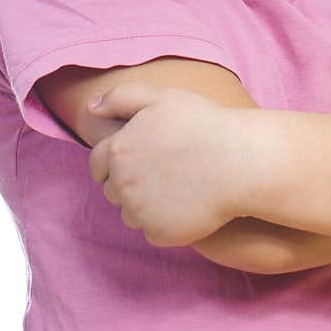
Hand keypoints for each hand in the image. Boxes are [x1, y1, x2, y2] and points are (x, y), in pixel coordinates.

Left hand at [87, 81, 247, 246]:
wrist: (240, 162)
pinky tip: (186, 205)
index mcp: (118, 150)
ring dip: (144, 205)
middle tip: (163, 172)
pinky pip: (152, 231)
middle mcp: (122, 184)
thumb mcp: (162, 97)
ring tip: (177, 188)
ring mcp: (139, 212)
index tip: (138, 160)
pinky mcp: (159, 234)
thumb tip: (90, 108)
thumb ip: (120, 97)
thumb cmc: (204, 125)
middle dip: (129, 183)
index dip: (114, 162)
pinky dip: (164, 222)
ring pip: (130, 214)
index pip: (97, 164)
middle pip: (112, 191)